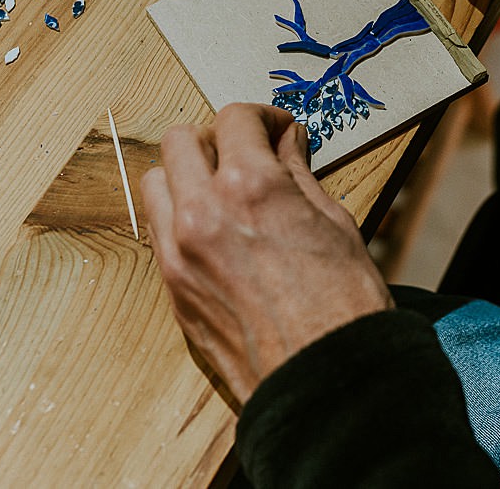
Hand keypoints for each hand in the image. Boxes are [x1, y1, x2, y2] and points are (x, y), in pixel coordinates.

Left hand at [141, 103, 392, 403]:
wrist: (325, 382)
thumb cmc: (344, 307)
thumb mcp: (334, 223)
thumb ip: (297, 175)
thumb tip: (285, 144)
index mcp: (250, 187)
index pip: (234, 118)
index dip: (262, 117)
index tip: (277, 130)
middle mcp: (203, 212)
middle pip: (180, 140)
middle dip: (214, 138)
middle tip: (245, 155)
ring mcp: (179, 253)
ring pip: (156, 182)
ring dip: (186, 176)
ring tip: (222, 193)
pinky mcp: (173, 289)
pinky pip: (159, 232)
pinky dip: (180, 219)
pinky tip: (216, 233)